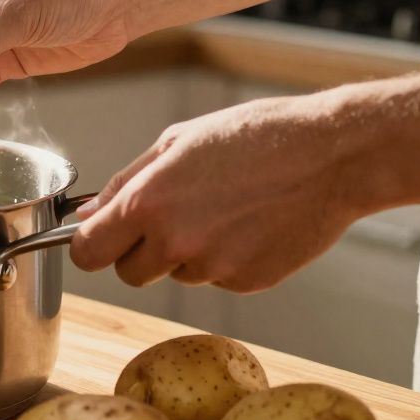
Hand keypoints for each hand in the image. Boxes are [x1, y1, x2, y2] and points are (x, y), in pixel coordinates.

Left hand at [68, 95, 363, 292]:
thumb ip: (124, 182)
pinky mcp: (246, 283)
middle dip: (137, 252)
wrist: (333, 155)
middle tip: (169, 217)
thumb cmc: (256, 136)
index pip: (87, 253)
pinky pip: (216, 279)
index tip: (100, 237)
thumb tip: (86, 214)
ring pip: (175, 275)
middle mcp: (175, 242)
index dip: (90, 246)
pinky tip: (249, 223)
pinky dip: (224, 259)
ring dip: (185, 252)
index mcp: (148, 204)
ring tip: (223, 209)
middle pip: (128, 274)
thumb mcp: (177, 142)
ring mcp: (213, 268)